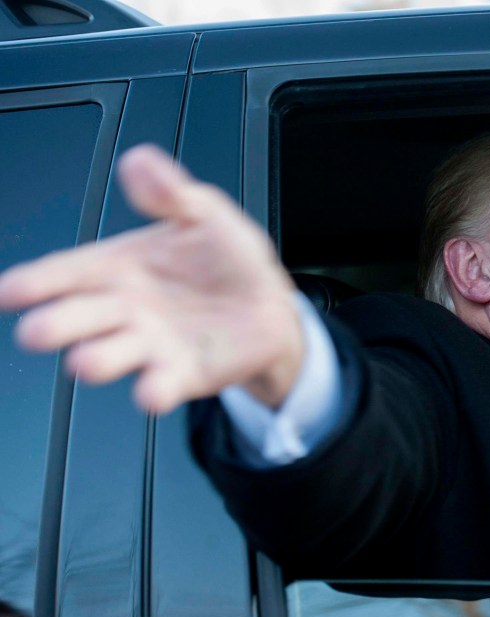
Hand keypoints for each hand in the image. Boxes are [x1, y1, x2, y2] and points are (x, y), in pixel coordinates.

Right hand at [0, 145, 303, 412]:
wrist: (272, 305)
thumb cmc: (229, 261)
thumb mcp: (204, 215)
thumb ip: (170, 193)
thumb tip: (139, 162)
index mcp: (119, 267)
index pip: (66, 272)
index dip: (36, 281)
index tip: (11, 290)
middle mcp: (126, 310)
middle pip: (78, 318)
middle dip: (56, 325)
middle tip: (38, 330)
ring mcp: (151, 345)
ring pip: (112, 355)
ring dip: (98, 360)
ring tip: (86, 362)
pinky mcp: (183, 374)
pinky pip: (164, 385)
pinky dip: (155, 390)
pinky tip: (151, 390)